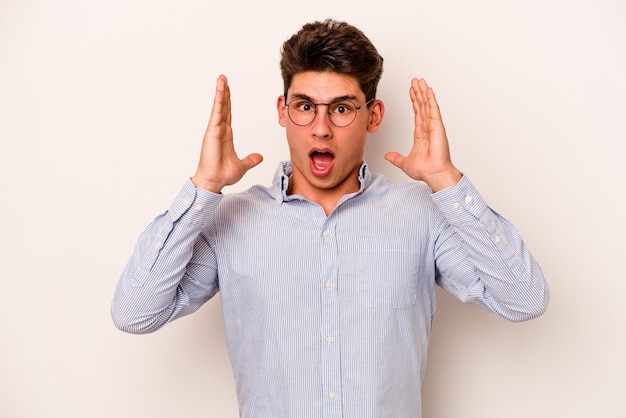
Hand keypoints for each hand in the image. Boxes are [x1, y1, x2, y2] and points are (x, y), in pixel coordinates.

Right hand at [191, 75, 262, 192]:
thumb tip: (260, 157)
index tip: (228, 91)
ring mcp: (215, 129)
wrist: (214, 181)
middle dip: (224, 92)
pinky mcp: (212, 131)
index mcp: (226, 135)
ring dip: (220, 92)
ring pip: (219, 106)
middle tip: (224, 79)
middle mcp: (220, 130)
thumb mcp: (242, 165)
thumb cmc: (222, 174)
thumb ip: (251, 160)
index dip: (228, 102)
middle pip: (223, 106)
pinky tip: (220, 90)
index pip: (228, 114)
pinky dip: (219, 100)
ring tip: (221, 78)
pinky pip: (217, 112)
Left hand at [384, 78, 460, 191]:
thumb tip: (388, 156)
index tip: (412, 92)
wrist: (433, 173)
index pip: (417, 113)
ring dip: (423, 92)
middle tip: (415, 81)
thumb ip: (396, 158)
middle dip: (418, 93)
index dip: (414, 101)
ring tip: (420, 81)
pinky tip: (428, 90)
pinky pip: (433, 109)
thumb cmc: (425, 170)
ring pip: (427, 105)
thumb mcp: (404, 162)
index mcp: (421, 135)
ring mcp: (433, 126)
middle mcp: (428, 128)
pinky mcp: (437, 126)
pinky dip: (431, 99)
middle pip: (422, 106)